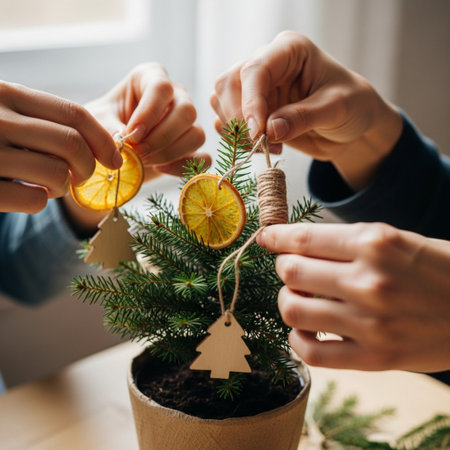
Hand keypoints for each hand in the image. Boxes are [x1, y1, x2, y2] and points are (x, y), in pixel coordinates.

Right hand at [0, 81, 121, 213]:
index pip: (75, 114)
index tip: (115, 159)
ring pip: (56, 175)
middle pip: (72, 145)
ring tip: (48, 184)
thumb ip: (45, 120)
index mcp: (8, 94)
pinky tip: (26, 194)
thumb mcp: (7, 111)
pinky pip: (33, 200)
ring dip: (63, 187)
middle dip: (88, 167)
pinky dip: (40, 202)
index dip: (104, 140)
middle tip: (82, 177)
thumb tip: (105, 146)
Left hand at [63, 63, 209, 231]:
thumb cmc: (101, 125)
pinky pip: (203, 158)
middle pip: (187, 111)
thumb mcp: (97, 122)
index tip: (131, 134)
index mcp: (150, 78)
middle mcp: (175, 96)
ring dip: (170, 152)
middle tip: (137, 153)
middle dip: (161, 137)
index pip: (163, 87)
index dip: (149, 112)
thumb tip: (125, 144)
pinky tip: (159, 169)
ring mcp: (186, 123)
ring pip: (196, 135)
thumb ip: (109, 128)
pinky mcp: (192, 148)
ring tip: (144, 161)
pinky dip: (182, 166)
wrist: (106, 146)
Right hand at [211, 30, 402, 189]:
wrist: (352, 127)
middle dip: (239, 118)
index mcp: (289, 51)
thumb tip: (270, 130)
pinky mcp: (252, 111)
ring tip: (270, 145)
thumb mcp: (337, 108)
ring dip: (237, 130)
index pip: (255, 69)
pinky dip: (238, 138)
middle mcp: (267, 65)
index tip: (257, 132)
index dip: (250, 101)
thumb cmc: (353, 105)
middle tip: (262, 142)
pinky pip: (226, 121)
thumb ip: (303, 117)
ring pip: (221, 102)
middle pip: (229, 84)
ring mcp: (256, 89)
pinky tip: (266, 146)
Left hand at [257, 222, 449, 372]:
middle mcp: (369, 281)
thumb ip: (348, 243)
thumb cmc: (441, 270)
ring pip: (292, 309)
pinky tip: (307, 330)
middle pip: (291, 271)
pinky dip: (298, 340)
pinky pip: (311, 352)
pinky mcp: (376, 357)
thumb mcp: (398, 240)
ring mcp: (370, 322)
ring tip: (299, 298)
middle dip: (284, 267)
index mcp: (375, 243)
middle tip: (293, 269)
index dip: (275, 236)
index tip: (265, 237)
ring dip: (287, 300)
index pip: (302, 238)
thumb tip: (297, 246)